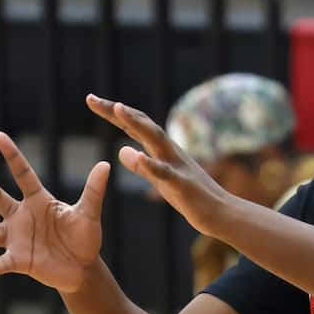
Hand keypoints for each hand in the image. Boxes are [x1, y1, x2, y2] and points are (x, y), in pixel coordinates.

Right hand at [0, 132, 109, 292]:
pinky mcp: (19, 260)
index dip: (12, 155)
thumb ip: (93, 191)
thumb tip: (105, 165)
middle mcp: (21, 217)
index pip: (22, 174)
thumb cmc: (84, 238)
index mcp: (38, 200)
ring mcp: (16, 239)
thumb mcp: (89, 213)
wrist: (83, 268)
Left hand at [86, 94, 236, 235]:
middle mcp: (169, 151)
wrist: (223, 214)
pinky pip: (166, 173)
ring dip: (137, 123)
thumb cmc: (192, 198)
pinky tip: (135, 156)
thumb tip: (121, 150)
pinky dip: (151, 164)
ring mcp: (177, 165)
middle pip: (142, 124)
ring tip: (118, 109)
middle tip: (91, 99)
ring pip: (156, 139)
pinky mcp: (183, 185)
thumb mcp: (160, 181)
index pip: (134, 125)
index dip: (113, 113)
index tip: (91, 100)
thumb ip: (142, 166)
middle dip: (117, 110)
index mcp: (161, 151)